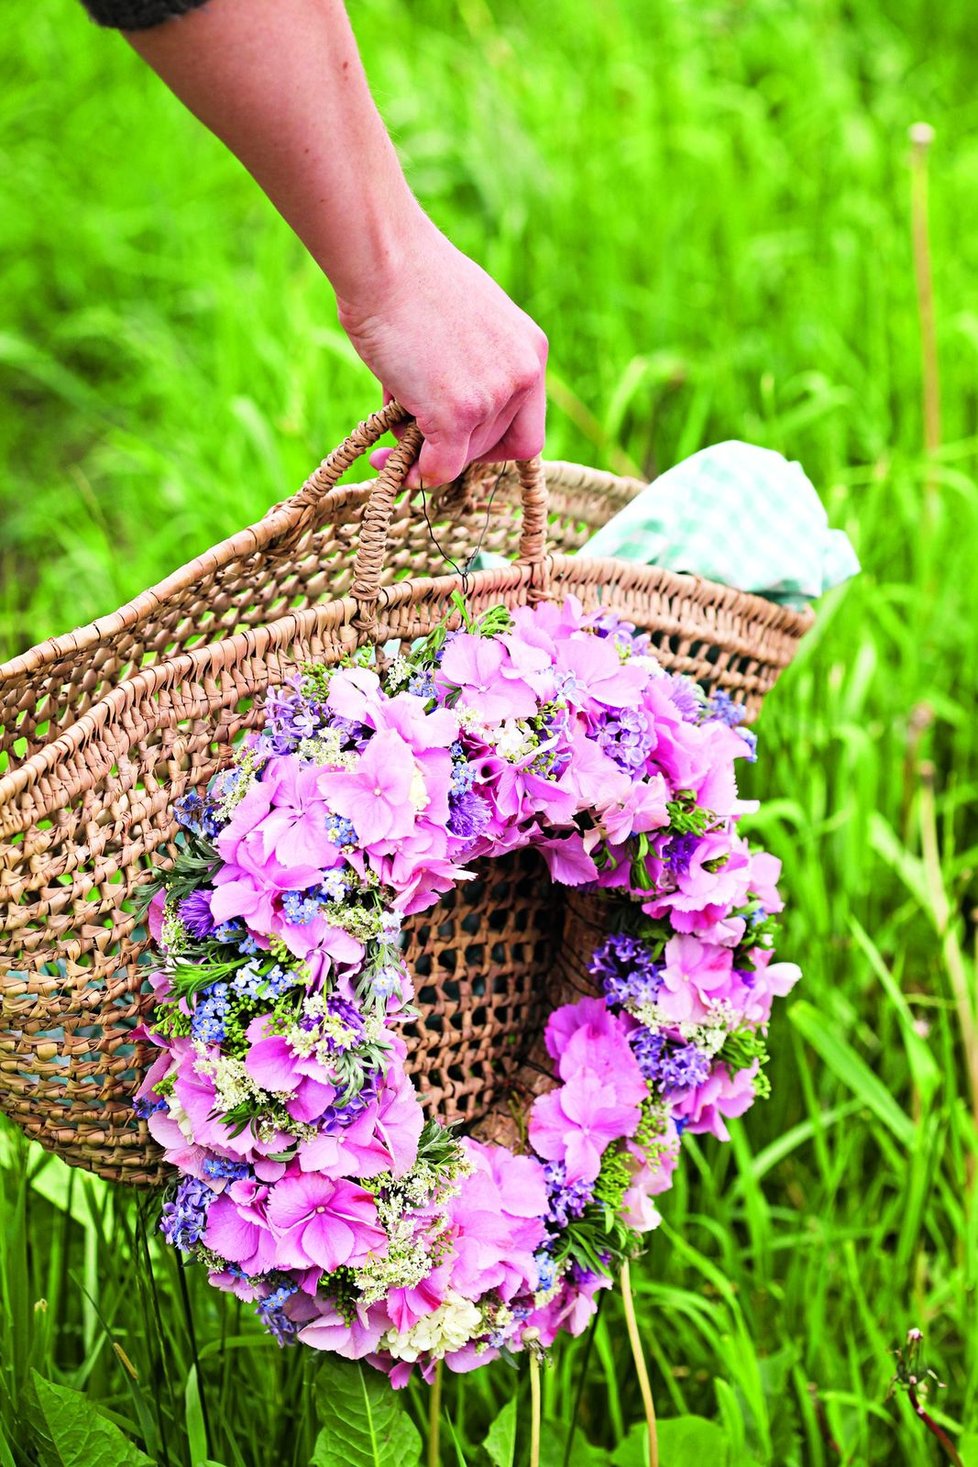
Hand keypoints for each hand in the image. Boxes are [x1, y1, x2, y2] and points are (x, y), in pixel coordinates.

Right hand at [339, 216, 547, 487]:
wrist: (385, 259)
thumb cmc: (410, 283)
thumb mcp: (467, 324)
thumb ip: (475, 367)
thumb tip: (451, 420)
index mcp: (531, 350)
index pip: (527, 427)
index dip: (492, 443)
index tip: (460, 439)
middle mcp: (523, 375)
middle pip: (495, 446)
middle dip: (453, 448)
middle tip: (411, 438)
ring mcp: (493, 396)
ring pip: (463, 457)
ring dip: (423, 449)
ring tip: (391, 418)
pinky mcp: (458, 414)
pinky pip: (440, 467)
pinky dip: (415, 472)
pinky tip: (388, 459)